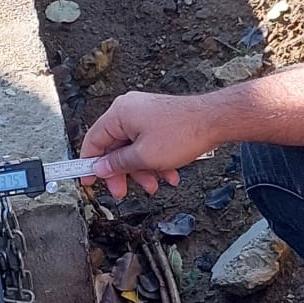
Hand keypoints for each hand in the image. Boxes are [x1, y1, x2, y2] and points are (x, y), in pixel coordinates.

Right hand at [80, 91, 217, 198]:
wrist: (215, 121)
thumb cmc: (182, 133)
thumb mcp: (144, 156)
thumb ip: (118, 164)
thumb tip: (101, 168)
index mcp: (119, 114)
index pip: (94, 140)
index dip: (89, 163)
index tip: (89, 181)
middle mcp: (130, 110)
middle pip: (115, 147)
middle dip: (122, 172)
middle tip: (122, 192)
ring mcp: (146, 114)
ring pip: (134, 149)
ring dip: (142, 170)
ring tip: (154, 186)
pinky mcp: (159, 120)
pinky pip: (149, 144)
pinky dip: (156, 161)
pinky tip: (169, 175)